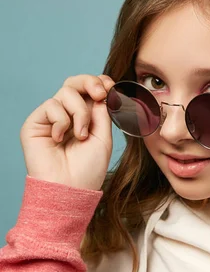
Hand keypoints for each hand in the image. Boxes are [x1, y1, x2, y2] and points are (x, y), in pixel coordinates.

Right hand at [20, 74, 115, 190]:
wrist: (70, 188)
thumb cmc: (88, 169)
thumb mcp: (104, 138)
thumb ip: (103, 112)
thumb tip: (103, 91)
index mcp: (84, 117)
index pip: (88, 90)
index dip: (99, 82)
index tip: (111, 87)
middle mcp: (67, 115)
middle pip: (74, 83)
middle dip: (90, 82)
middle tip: (100, 94)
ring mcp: (50, 118)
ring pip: (66, 92)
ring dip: (80, 112)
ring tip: (81, 135)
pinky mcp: (35, 123)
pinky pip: (51, 105)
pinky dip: (62, 121)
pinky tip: (60, 139)